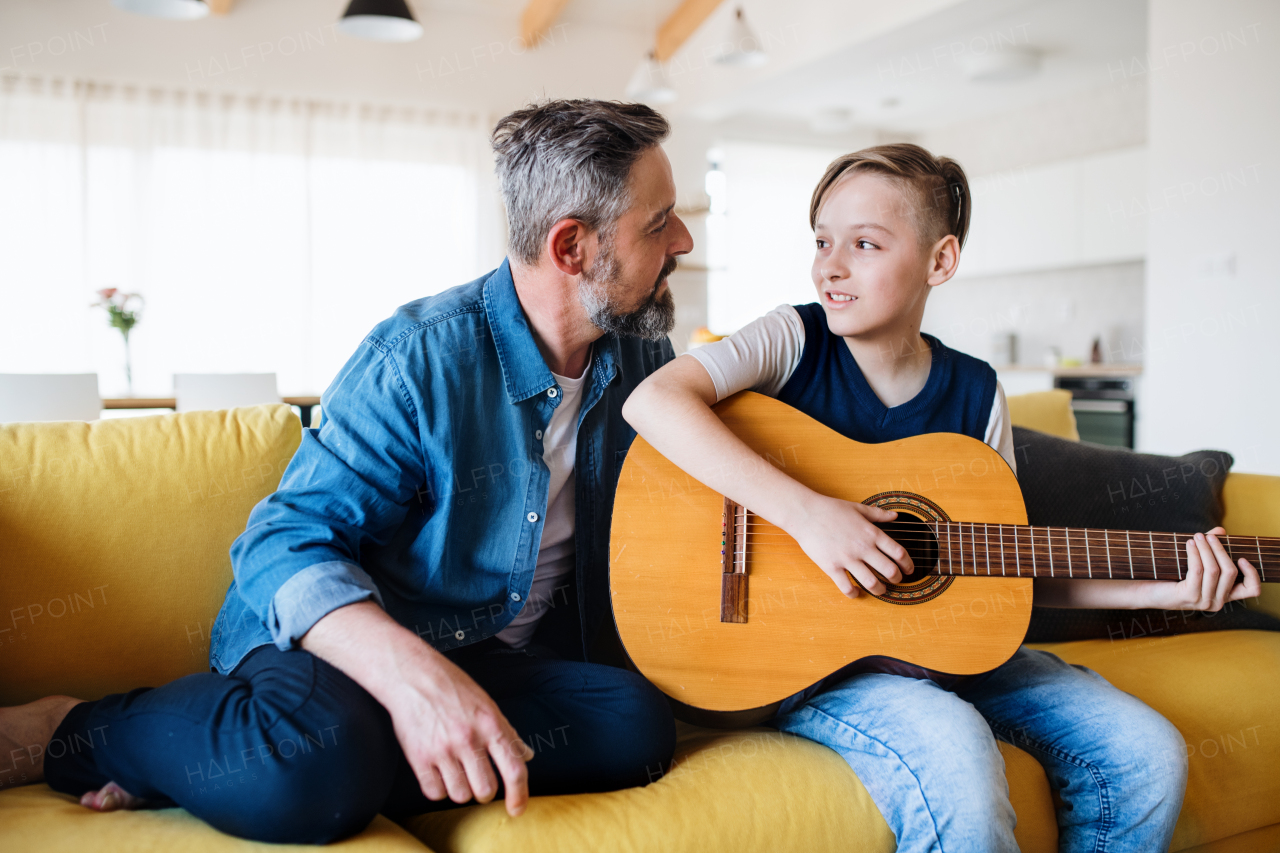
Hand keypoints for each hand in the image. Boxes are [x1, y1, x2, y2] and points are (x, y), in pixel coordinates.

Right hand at [300, 602, 534, 816]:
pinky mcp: (418, 757)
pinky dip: (439, 789)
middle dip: (484, 791)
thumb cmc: (452, 688)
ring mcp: (442, 749)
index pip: (514, 768)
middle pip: (486, 790)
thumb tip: (527, 755)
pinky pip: (434, 793)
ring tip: (456, 771)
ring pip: (460, 795)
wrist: (412, 676)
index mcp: (490, 724)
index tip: (517, 809)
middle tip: (478, 778)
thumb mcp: (487, 704)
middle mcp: (468, 739)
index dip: (519, 794)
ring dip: (461, 789)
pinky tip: (439, 772)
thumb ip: (507, 731)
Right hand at [789, 497, 913, 596]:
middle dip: (897, 579)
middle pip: (890, 571)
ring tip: (880, 590)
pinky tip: (855, 592)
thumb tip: (895, 516)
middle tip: (896, 581)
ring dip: (880, 590)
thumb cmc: (830, 509)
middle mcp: (862, 547)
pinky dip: (854, 594)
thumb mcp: (858, 508)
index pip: (899, 553)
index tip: (909, 570)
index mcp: (871, 533)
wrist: (805, 513)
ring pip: (872, 582)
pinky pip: (846, 587)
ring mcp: (847, 558)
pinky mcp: (832, 567)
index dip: (908, 565)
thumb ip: (878, 514)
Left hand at [1156, 527, 1261, 610]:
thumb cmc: (1172, 576)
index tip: (1242, 557)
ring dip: (1206, 549)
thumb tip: (1221, 530)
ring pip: (1214, 570)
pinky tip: (1189, 544)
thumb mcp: (1196, 563)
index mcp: (1224, 596)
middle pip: (1230, 572)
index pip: (1252, 590)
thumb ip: (1211, 549)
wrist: (1147, 591)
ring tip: (1197, 537)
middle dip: (1220, 550)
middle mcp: (1217, 602)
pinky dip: (1195, 554)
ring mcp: (1203, 601)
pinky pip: (1197, 570)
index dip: (1252, 574)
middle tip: (1208, 536)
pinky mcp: (1189, 596)